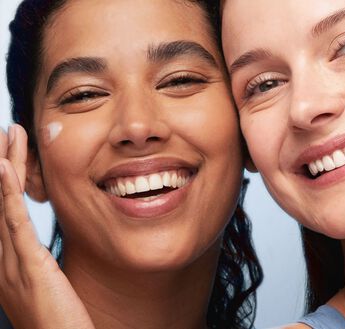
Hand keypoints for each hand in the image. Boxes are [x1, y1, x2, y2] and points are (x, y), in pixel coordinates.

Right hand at [0, 125, 93, 328]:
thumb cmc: (56, 322)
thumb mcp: (42, 286)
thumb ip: (36, 263)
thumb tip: (37, 248)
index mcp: (4, 264)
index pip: (0, 212)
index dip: (3, 181)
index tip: (8, 154)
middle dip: (1, 164)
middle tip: (7, 134)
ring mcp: (9, 263)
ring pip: (2, 204)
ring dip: (5, 165)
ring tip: (9, 135)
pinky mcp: (27, 265)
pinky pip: (15, 223)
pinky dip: (6, 193)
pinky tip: (5, 168)